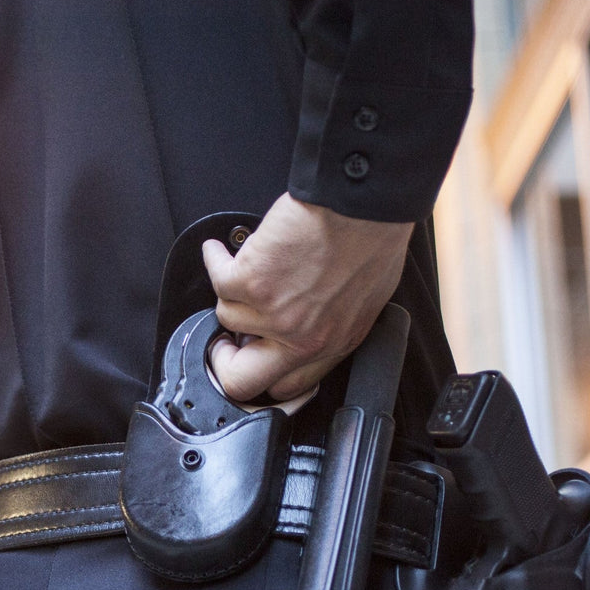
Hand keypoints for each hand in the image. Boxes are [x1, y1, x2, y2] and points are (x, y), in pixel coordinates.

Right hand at [202, 193, 412, 401]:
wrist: (363, 202)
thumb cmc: (374, 236)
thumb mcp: (367, 297)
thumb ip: (333, 321)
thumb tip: (306, 322)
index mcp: (334, 344)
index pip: (287, 387)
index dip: (263, 374)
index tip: (254, 356)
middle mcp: (303, 338)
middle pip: (243, 381)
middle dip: (224, 365)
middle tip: (223, 345)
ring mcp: (275, 315)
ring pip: (228, 317)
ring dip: (232, 291)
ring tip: (238, 268)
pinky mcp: (252, 284)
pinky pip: (217, 280)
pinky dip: (215, 261)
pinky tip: (220, 252)